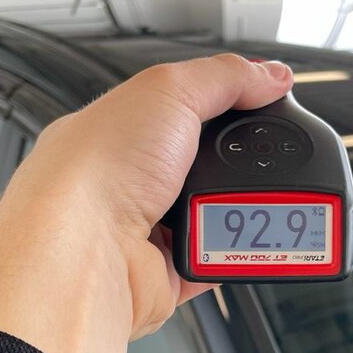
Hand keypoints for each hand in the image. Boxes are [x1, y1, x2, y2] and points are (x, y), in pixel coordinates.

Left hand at [0, 54, 293, 352]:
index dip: (220, 106)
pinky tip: (233, 241)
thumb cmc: (96, 170)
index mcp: (115, 131)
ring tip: (241, 199)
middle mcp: (123, 182)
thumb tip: (270, 76)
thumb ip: (225, 78)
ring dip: (233, 209)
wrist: (82, 252)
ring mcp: (141, 231)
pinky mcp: (160, 276)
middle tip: (258, 160)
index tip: (263, 105)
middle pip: (199, 165)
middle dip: (233, 163)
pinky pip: (213, 264)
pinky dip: (230, 256)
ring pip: (211, 216)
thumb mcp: (169, 91)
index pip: (177, 109)